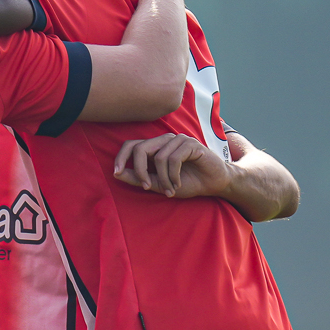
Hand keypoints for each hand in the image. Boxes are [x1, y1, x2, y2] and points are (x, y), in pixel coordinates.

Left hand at [113, 131, 234, 200]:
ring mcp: (178, 140)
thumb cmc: (187, 182)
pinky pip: (174, 159)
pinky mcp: (190, 144)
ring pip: (158, 157)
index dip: (121, 157)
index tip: (116, 173)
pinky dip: (173, 175)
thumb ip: (139, 179)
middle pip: (140, 149)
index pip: (131, 145)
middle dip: (140, 170)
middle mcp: (164, 140)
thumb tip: (117, 174)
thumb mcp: (159, 185)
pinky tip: (178, 183)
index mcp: (155, 147)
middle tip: (146, 186)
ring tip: (170, 190)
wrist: (214, 183)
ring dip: (162, 178)